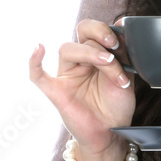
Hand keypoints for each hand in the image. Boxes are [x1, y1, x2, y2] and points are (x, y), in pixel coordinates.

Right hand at [28, 19, 135, 158]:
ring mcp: (66, 76)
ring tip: (109, 64)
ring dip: (91, 53)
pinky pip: (38, 76)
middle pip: (81, 36)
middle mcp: (80, 62)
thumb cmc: (117, 105)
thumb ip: (121, 55)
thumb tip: (120, 28)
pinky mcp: (56, 92)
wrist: (112, 132)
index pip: (93, 31)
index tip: (119, 40)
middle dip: (98, 36)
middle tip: (113, 46)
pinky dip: (34, 62)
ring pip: (67, 50)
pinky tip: (39, 49)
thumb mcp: (126, 76)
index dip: (104, 30)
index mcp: (95, 55)